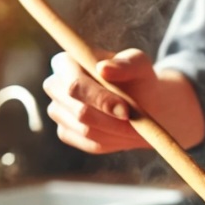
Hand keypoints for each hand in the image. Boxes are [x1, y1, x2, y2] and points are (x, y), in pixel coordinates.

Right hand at [43, 49, 204, 153]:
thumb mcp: (143, 66)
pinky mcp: (68, 133)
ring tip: (134, 123)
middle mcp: (57, 84)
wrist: (147, 106)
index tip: (126, 110)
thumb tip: (105, 68)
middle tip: (136, 120)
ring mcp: (60, 111)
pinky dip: (107, 142)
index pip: (70, 80)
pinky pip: (84, 142)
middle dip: (107, 117)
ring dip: (112, 130)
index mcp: (68, 61)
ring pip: (81, 127)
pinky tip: (121, 133)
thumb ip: (126, 63)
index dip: (97, 97)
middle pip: (72, 107)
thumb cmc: (143, 80)